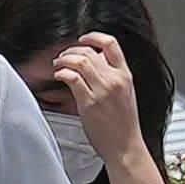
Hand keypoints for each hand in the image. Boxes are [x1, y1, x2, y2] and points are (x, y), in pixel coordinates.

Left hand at [47, 33, 148, 173]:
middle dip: (72, 50)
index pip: (111, 44)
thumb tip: (95, 65)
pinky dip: (62, 73)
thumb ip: (114, 78)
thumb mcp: (126, 94)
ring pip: (80, 61)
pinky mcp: (89, 103)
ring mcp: (102, 91)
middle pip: (90, 51)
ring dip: (64, 59)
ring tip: (58, 64)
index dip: (94, 37)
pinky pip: (72, 78)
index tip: (83, 39)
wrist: (125, 147)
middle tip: (63, 56)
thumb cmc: (124, 125)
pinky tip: (59, 76)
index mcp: (125, 76)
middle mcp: (115, 80)